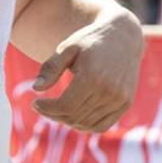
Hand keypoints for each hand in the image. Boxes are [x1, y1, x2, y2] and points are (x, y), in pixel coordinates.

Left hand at [30, 12, 143, 133]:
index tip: (35, 103)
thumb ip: (51, 68)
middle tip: (42, 106)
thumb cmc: (90, 40)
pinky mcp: (126, 103)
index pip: (65, 106)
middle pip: (74, 116)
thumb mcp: (68, 48)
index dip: (47, 109)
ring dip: (67, 121)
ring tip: (56, 109)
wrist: (123, 36)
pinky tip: (73, 115)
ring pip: (87, 124)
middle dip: (53, 114)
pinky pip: (102, 126)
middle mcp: (109, 91)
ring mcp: (120, 99)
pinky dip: (85, 125)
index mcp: (93, 76)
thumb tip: (36, 88)